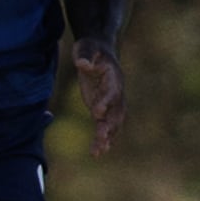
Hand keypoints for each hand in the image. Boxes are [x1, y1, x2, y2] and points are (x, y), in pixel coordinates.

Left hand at [73, 39, 125, 155]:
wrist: (98, 51)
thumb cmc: (91, 48)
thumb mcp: (86, 47)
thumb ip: (85, 55)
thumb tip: (82, 63)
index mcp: (114, 77)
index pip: (112, 92)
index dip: (106, 102)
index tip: (97, 111)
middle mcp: (116, 92)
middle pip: (117, 111)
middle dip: (111, 125)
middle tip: (102, 136)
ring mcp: (111, 102)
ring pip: (113, 123)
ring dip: (108, 137)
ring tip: (99, 151)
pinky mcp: (102, 109)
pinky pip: (105, 125)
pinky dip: (103, 139)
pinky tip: (97, 153)